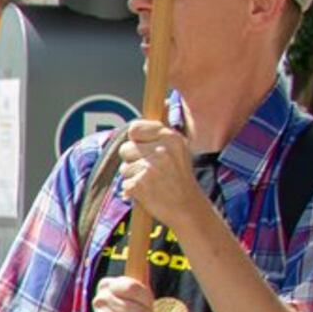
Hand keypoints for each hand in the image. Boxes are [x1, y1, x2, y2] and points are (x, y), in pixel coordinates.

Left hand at [109, 116, 213, 243]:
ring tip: (153, 183)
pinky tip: (150, 194)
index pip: (134, 129)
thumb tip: (161, 102)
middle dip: (133, 160)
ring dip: (133, 177)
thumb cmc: (180, 178)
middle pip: (125, 149)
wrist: (188, 208)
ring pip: (123, 168)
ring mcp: (150, 168)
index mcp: (171, 138)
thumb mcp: (180, 149)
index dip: (135, 139)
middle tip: (153, 171)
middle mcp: (161, 151)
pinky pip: (124, 184)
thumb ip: (163, 131)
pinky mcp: (140, 185)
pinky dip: (133, 191)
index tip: (143, 146)